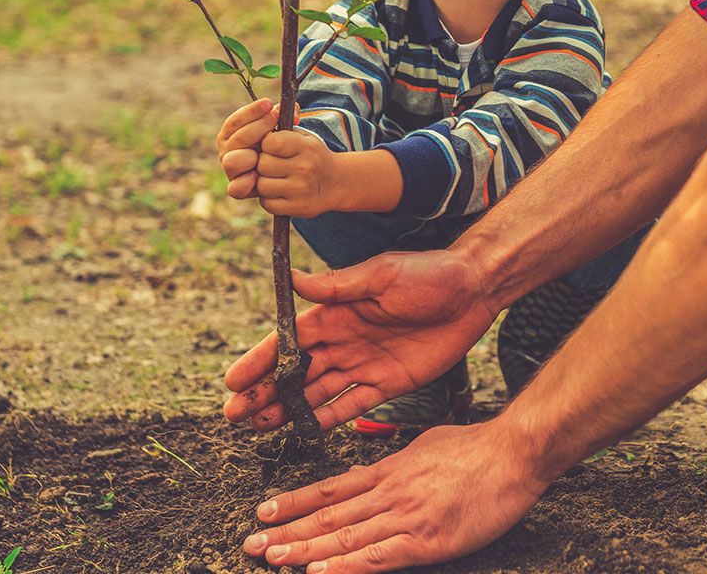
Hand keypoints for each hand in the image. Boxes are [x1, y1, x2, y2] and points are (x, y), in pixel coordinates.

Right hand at [215, 98, 276, 199]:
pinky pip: (235, 189)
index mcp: (231, 135)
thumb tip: (293, 110)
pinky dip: (244, 182)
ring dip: (248, 155)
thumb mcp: (280, 128)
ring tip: (264, 150)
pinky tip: (256, 175)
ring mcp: (232, 171)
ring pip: (231, 162)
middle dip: (258, 127)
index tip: (268, 103)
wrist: (283, 173)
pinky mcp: (238, 189)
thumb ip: (284, 116)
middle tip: (275, 118)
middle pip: (237, 138)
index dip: (251, 111)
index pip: (235, 121)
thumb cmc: (278, 145)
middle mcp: (227, 152)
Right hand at [224, 249, 496, 430]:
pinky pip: (352, 405)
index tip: (233, 381)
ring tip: (257, 426)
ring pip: (316, 392)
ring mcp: (364, 363)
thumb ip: (338, 286)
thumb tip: (292, 279)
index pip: (289, 340)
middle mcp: (344, 339)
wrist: (473, 291)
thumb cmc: (428, 275)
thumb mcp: (382, 274)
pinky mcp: (388, 383)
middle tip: (235, 415)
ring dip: (287, 408)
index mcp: (336, 312)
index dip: (260, 360)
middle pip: (295, 371)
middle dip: (264, 392)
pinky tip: (303, 430)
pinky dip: (327, 418)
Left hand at [242, 420, 545, 571]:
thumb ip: (394, 464)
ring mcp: (406, 516)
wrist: (513, 454)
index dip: (295, 502)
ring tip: (272, 558)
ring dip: (305, 550)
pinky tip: (320, 573)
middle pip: (328, 516)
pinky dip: (346, 567)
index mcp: (388, 470)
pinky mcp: (427, 540)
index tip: (264, 511)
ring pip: (345, 538)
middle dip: (287, 531)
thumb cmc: (476, 448)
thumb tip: (366, 474)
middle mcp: (389, 492)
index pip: (330, 490)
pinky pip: (378, 557)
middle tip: (251, 544)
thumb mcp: (424, 446)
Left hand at [252, 127, 343, 217]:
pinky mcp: (298, 208)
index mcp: (306, 147)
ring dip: (264, 183)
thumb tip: (258, 129)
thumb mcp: (304, 137)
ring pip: (262, 186)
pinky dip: (269, 199)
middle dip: (263, 165)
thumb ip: (282, 130)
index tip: (272, 148)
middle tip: (273, 166)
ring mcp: (301, 189)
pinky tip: (279, 193)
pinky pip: (267, 203)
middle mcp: (305, 168)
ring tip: (276, 179)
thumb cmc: (312, 156)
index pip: (271, 143)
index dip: (266, 145)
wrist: (337, 182)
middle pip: (263, 165)